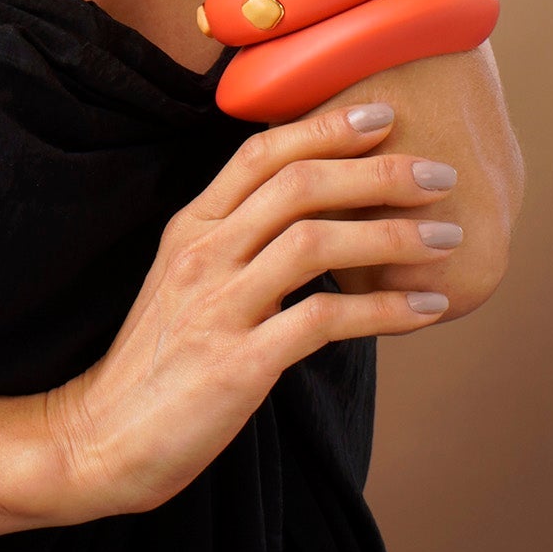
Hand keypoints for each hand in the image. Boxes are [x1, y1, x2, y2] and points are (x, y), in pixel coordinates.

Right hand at [42, 102, 461, 519]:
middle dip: (379, 170)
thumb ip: (239, 242)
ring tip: (449, 239)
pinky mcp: (238, 363)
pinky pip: (323, 321)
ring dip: (393, 234)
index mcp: (191, 228)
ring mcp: (218, 306)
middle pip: (299, 185)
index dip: (325, 126)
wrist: (104, 438)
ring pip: (315, 242)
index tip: (384, 113)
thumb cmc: (159, 360)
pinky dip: (384, 311)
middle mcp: (203, 254)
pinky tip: (425, 309)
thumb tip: (317, 215)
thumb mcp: (188, 282)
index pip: (261, 154)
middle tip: (440, 172)